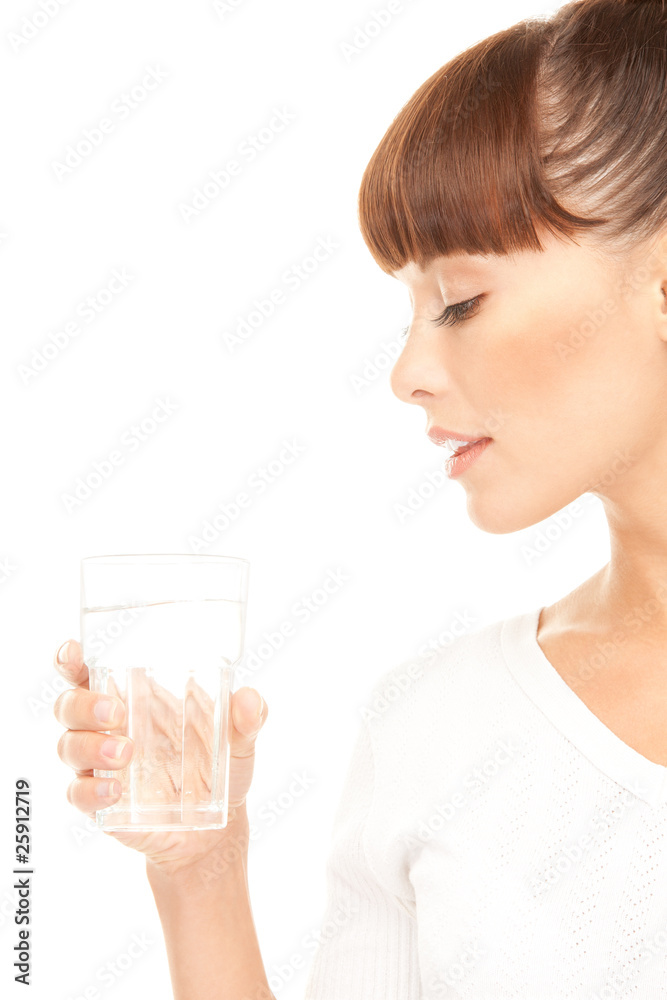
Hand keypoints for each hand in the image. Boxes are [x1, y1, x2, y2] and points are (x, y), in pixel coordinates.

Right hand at [53, 639, 267, 875]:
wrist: (214, 828)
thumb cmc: (218, 767)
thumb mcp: (239, 741)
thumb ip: (246, 718)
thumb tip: (250, 699)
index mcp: (134, 697)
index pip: (89, 671)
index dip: (71, 660)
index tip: (74, 654)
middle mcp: (107, 727)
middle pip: (69, 704)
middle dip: (84, 704)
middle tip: (116, 712)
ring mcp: (98, 766)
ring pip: (68, 746)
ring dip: (90, 746)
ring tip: (124, 752)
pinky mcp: (99, 802)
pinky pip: (77, 794)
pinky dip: (91, 791)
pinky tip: (114, 792)